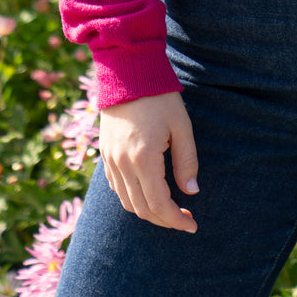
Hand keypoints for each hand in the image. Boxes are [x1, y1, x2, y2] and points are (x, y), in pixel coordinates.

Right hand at [100, 91, 198, 231]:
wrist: (128, 71)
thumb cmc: (160, 96)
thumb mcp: (181, 126)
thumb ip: (186, 160)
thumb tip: (192, 192)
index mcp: (143, 158)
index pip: (159, 205)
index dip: (176, 220)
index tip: (192, 224)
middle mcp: (123, 164)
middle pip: (142, 209)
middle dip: (164, 220)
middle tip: (185, 219)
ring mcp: (110, 160)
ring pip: (127, 202)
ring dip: (148, 212)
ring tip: (169, 209)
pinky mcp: (104, 154)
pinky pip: (116, 188)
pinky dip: (132, 198)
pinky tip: (147, 192)